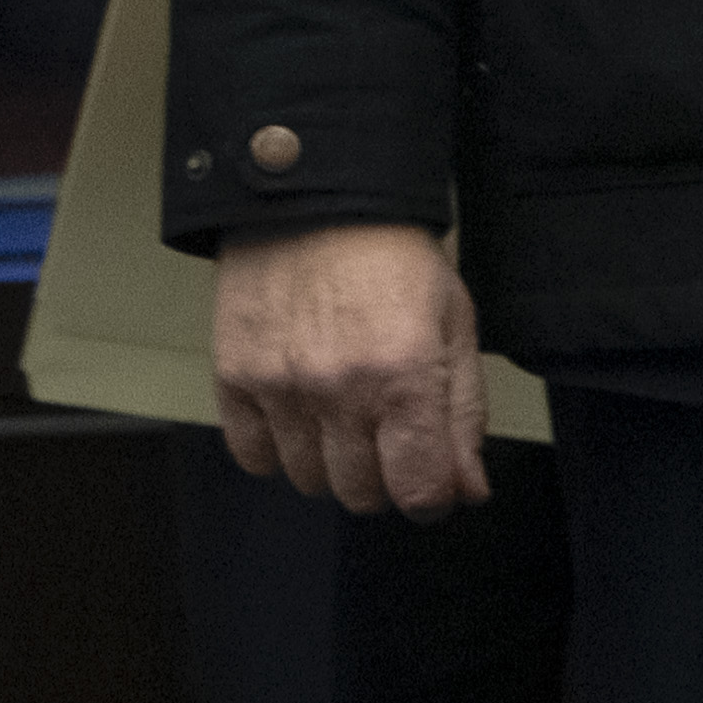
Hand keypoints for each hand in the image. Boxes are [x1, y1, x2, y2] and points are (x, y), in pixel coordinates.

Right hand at [209, 222, 488, 517]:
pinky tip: (301, 414)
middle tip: (391, 437)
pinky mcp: (234, 380)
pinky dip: (278, 450)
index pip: (419, 488)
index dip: (433, 498)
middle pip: (362, 493)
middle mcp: (339, 390)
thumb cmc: (396, 259)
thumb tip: (467, 488)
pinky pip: (253, 456)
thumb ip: (463, 413)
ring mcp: (281, 388)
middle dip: (385, 478)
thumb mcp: (455, 325)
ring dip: (332, 463)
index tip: (434, 487)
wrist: (318, 203)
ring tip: (345, 413)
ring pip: (308, 480)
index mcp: (405, 376)